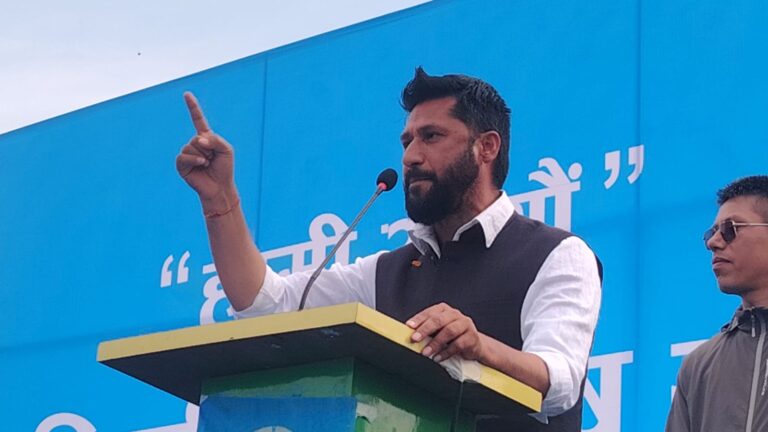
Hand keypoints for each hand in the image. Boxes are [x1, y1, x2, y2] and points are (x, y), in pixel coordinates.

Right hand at [176, 92, 236, 206]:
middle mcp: (195, 144)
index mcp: (206, 138)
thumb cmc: (224, 168)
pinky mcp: (181, 164)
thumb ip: (215, 140)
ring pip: (191, 146)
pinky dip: (195, 160)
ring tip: (207, 164)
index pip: (198, 119)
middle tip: (213, 159)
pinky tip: (202, 165)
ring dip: (203, 156)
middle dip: (208, 148)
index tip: (187, 94)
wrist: (220, 187)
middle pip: (197, 137)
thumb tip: (199, 140)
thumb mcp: (226, 150)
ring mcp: (187, 154)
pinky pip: (185, 156)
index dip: (193, 107)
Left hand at [407, 302, 484, 362]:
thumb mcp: (438, 331)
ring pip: (449, 331)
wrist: (473, 345)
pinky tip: (437, 358)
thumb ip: (426, 331)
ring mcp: (465, 324)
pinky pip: (458, 344)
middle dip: (425, 329)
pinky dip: (446, 352)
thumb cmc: (451, 337)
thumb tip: (409, 336)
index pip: (430, 312)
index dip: (419, 319)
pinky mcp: (472, 336)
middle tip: (414, 339)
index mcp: (444, 310)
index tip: (409, 326)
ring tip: (425, 352)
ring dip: (435, 343)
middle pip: (439, 320)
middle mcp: (455, 314)